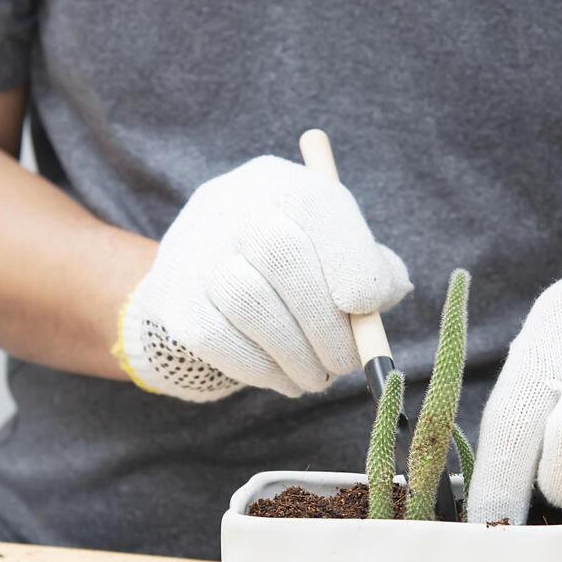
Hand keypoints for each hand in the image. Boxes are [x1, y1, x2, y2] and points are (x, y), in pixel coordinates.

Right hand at [114, 156, 410, 400]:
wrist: (205, 276)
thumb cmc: (294, 266)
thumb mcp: (335, 251)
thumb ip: (372, 272)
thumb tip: (387, 297)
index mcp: (283, 183)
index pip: (319, 207)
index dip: (350, 261)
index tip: (368, 308)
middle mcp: (232, 204)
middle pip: (281, 255)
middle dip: (324, 321)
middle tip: (346, 362)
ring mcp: (195, 249)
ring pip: (248, 302)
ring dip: (295, 354)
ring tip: (318, 377)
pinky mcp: (174, 297)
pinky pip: (217, 338)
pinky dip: (261, 368)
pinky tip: (285, 378)